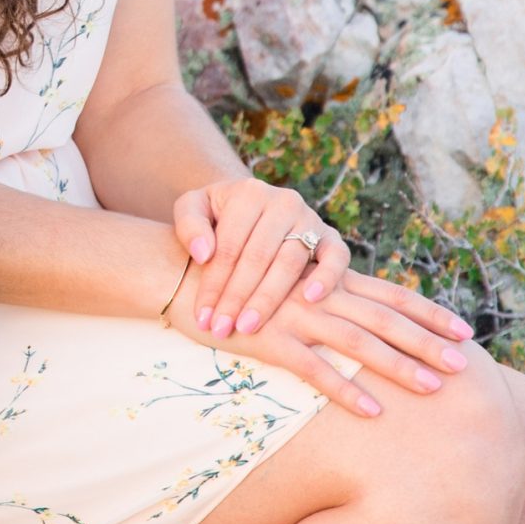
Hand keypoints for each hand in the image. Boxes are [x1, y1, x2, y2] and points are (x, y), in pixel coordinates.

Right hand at [166, 258, 474, 418]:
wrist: (181, 275)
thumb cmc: (232, 285)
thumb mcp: (281, 288)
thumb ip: (316, 298)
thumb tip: (352, 320)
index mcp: (326, 282)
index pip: (388, 294)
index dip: (427, 311)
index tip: (465, 328)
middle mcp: (317, 295)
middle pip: (384, 318)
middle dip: (427, 340)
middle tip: (465, 364)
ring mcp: (295, 317)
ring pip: (358, 342)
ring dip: (398, 366)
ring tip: (434, 388)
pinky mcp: (270, 340)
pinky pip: (314, 369)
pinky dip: (345, 390)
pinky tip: (372, 412)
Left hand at [171, 174, 353, 337]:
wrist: (251, 205)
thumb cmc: (217, 213)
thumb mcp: (193, 208)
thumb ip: (189, 225)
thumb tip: (203, 254)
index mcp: (248, 193)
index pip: (229, 247)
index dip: (214, 284)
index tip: (202, 316)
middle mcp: (283, 203)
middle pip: (258, 258)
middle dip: (237, 298)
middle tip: (221, 330)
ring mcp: (310, 219)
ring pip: (290, 263)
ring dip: (268, 299)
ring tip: (248, 327)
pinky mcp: (330, 236)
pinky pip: (336, 257)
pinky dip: (326, 277)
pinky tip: (309, 299)